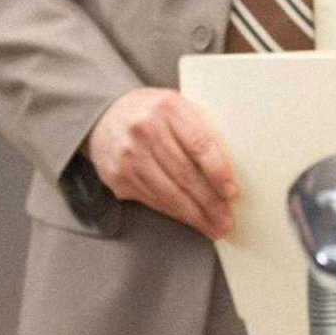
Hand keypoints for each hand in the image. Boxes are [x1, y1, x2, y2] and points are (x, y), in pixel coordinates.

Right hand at [85, 87, 238, 238]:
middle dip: (210, 202)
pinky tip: (189, 220)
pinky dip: (174, 213)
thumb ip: (199, 129)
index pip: (199, 144)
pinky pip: (153, 200)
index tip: (231, 192)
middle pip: (185, 174)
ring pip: (169, 193)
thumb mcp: (176, 108)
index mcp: (168, 107)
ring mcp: (129, 155)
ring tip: (214, 227)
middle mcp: (145, 129)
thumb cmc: (153, 114)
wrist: (103, 117)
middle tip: (227, 220)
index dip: (218, 171)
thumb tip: (230, 170)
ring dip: (195, 215)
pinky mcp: (118, 177)